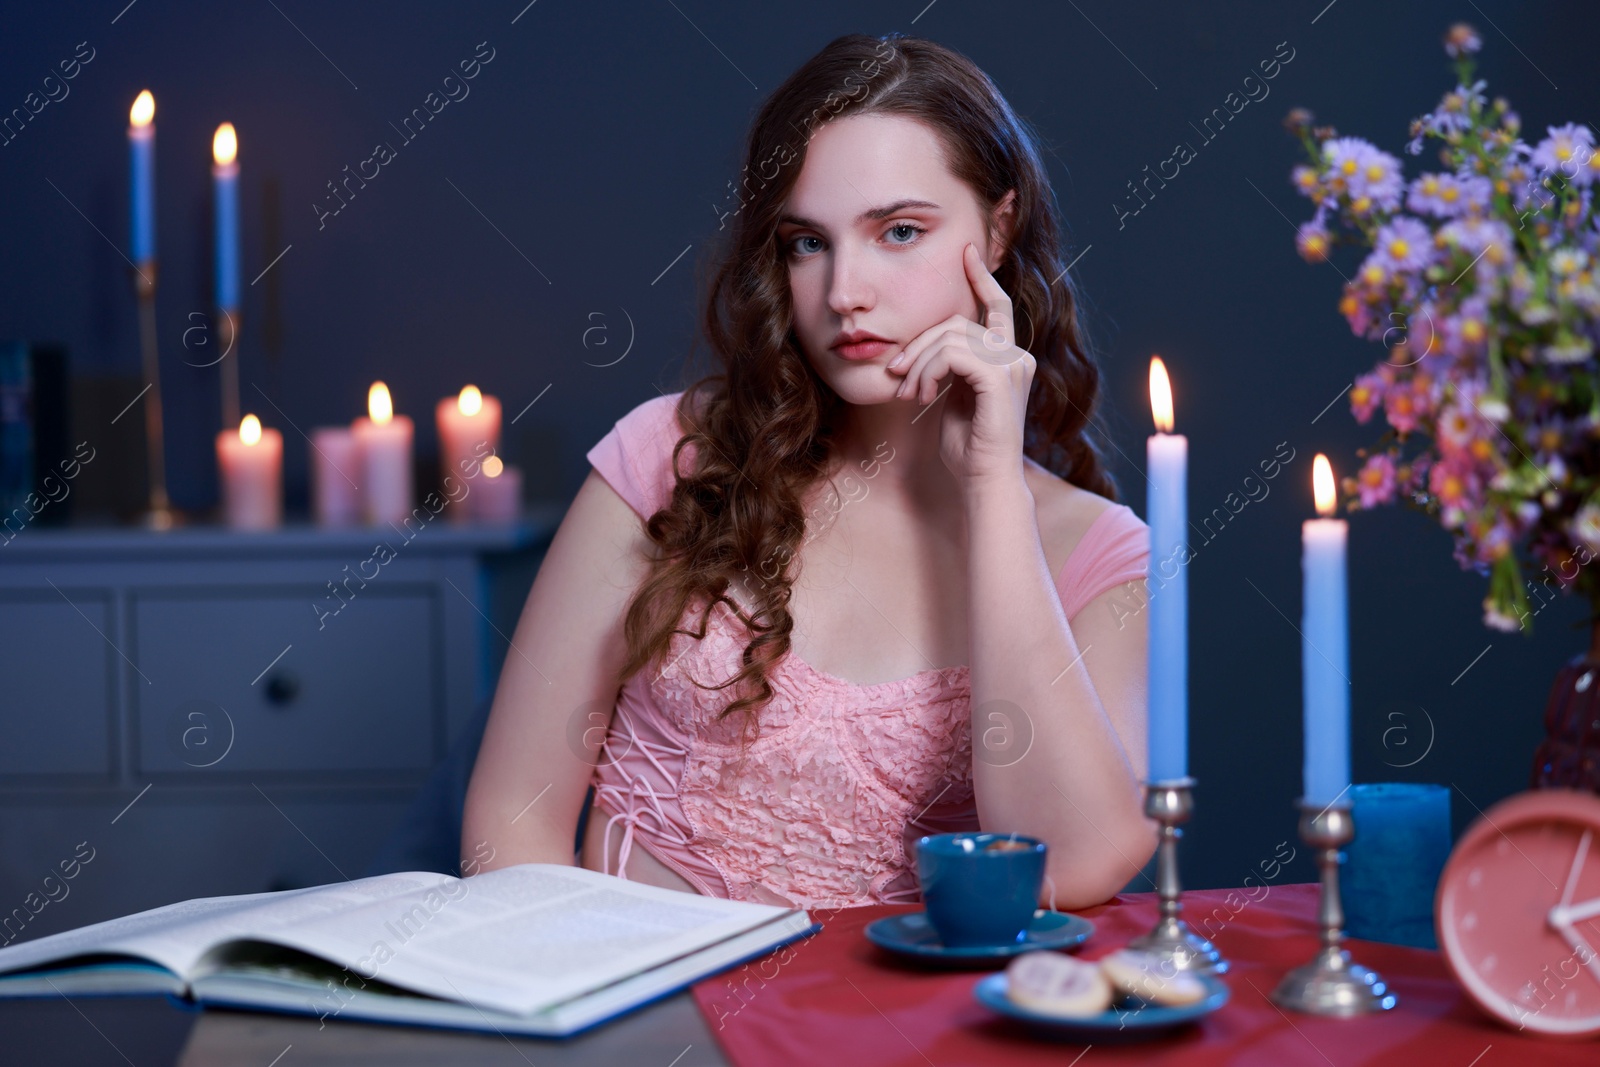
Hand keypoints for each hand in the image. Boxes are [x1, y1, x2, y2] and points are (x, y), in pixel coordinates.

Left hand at [885, 242, 1033, 486]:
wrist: (984, 481)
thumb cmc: (967, 448)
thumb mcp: (954, 398)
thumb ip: (950, 368)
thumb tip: (924, 350)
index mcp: (1008, 358)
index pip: (997, 306)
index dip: (981, 277)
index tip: (965, 252)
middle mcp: (1017, 356)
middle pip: (956, 321)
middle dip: (919, 344)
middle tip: (897, 375)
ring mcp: (1013, 365)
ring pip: (950, 336)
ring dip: (919, 363)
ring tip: (908, 393)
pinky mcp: (1000, 377)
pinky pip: (952, 354)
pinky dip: (928, 371)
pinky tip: (921, 396)